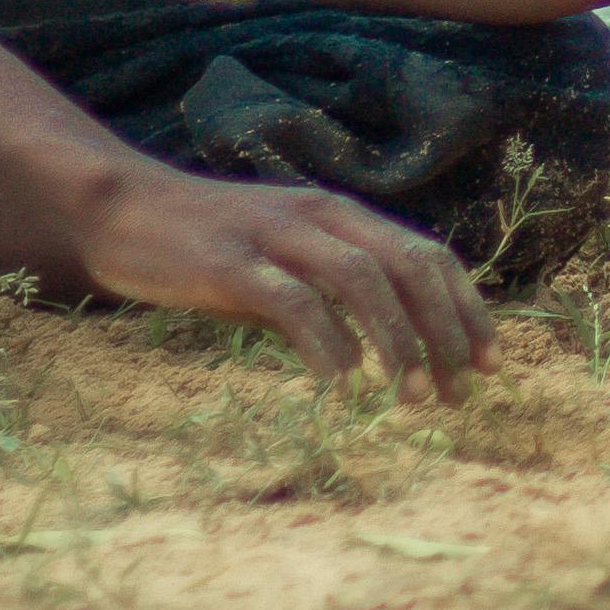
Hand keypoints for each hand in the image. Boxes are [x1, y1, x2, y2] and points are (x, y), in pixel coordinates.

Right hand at [63, 163, 493, 399]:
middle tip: (461, 393)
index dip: (466, 308)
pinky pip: (294, 302)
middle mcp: (319, 215)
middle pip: (408, 265)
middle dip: (445, 331)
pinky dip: (328, 343)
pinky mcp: (229, 264)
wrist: (119, 211)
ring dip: (397, 340)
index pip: (427, 255)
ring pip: (362, 279)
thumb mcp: (283, 264)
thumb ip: (331, 296)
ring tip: (413, 398)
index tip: (491, 363)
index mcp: (341, 214)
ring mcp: (274, 235)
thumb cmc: (206, 249)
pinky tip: (343, 386)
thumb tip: (385, 355)